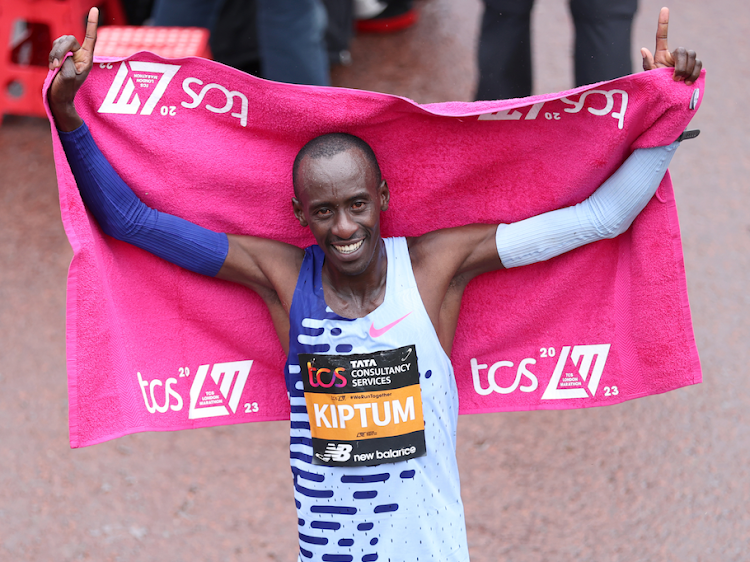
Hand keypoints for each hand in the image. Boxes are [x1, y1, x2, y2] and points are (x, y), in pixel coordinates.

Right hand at [48, 7, 98, 130]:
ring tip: (55, 68)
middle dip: (59, 49)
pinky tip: (53, 67)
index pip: (91, 38)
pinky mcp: (61, 55)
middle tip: (55, 65)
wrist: (60, 98)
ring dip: (55, 53)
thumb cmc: (66, 90)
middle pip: (69, 39)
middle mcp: (80, 54)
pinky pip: (54, 47)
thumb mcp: (69, 77)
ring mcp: (70, 54)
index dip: (92, 23)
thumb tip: (65, 55)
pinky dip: (52, 55)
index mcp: (88, 59)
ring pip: (60, 42)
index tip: (95, 9)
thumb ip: (68, 63)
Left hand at [641, 7, 701, 84]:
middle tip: (675, 78)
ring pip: (693, 56)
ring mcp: (686, 61)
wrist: (667, 99)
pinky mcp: (695, 68)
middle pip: (683, 50)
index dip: (663, 22)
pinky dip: (694, 73)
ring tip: (681, 82)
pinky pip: (699, 65)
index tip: (663, 9)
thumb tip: (643, 49)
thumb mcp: (650, 77)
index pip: (662, 36)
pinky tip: (688, 82)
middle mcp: (675, 55)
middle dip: (681, 65)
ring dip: (687, 70)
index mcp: (662, 54)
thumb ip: (648, 64)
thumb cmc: (656, 87)